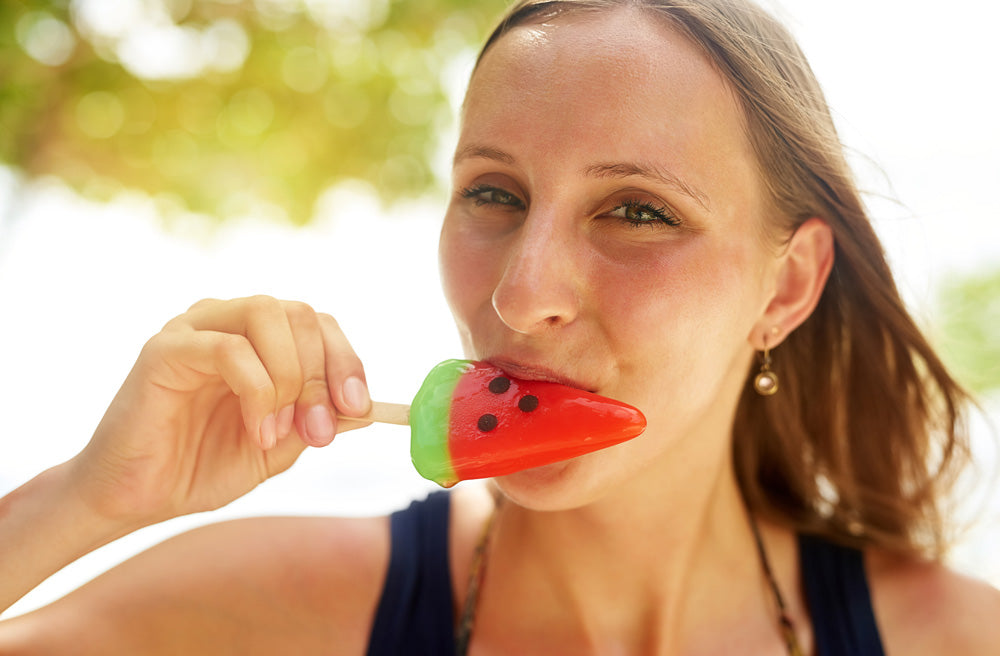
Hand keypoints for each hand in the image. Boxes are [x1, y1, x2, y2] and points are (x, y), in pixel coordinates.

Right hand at [69, 296, 371, 527]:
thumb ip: (319, 420)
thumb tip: (368, 407)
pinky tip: (255, 431)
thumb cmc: (202, 467)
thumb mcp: (279, 446)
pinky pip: (229, 349)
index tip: (358, 408)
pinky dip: (257, 390)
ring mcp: (194, 330)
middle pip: (300, 313)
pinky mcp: (164, 351)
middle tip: (318, 431)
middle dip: (322, 374)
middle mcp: (227, 322)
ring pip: (266, 313)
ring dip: (289, 376)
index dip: (346, 361)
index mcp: (258, 339)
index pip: (318, 323)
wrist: (137, 499)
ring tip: (277, 432)